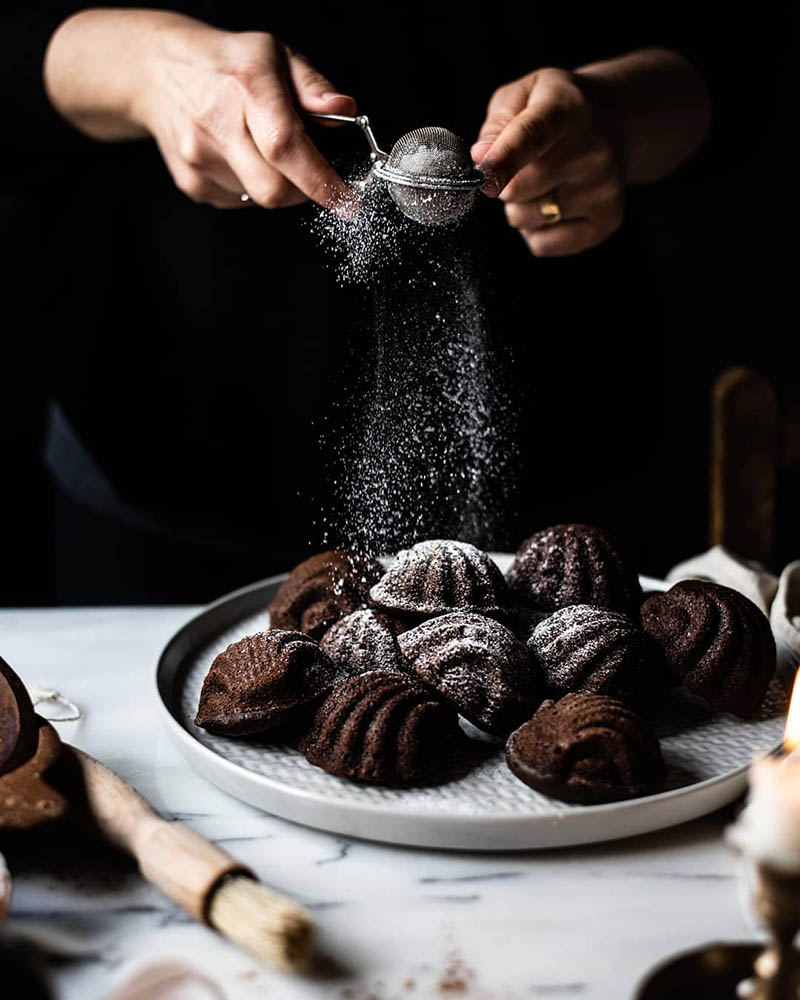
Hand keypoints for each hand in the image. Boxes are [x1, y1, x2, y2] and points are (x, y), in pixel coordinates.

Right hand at [45, 11, 356, 211]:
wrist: (157, 72)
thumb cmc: (225, 64)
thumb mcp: (275, 55)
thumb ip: (313, 85)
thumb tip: (343, 109)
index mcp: (245, 85)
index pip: (285, 145)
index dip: (319, 180)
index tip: (344, 197)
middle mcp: (217, 122)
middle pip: (274, 189)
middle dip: (302, 191)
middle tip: (308, 171)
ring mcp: (199, 157)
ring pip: (259, 199)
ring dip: (275, 185)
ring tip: (261, 148)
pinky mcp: (191, 182)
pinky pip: (239, 202)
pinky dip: (251, 188)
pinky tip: (240, 157)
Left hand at [471, 68, 622, 256]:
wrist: (615, 121)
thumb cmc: (556, 110)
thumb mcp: (523, 95)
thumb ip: (496, 123)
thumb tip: (481, 157)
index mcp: (567, 110)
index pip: (532, 137)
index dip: (504, 161)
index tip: (485, 179)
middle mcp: (593, 150)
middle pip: (517, 190)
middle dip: (504, 183)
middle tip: (525, 164)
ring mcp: (604, 189)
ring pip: (524, 219)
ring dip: (520, 206)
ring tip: (545, 180)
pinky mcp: (606, 221)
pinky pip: (541, 244)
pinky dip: (536, 230)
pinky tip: (556, 201)